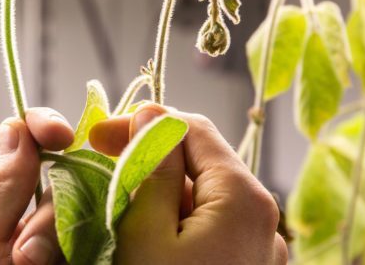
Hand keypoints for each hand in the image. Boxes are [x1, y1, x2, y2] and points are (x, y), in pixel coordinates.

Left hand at [0, 107, 73, 264]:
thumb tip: (16, 127)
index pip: (19, 143)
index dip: (40, 128)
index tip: (60, 135)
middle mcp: (29, 216)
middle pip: (62, 176)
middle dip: (50, 213)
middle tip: (26, 256)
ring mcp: (59, 239)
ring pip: (84, 209)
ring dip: (60, 245)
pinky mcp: (84, 252)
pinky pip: (100, 238)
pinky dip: (87, 250)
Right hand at [90, 104, 287, 264]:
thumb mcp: (145, 234)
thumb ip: (152, 169)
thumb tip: (150, 115)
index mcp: (244, 198)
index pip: (193, 129)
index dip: (143, 124)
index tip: (100, 135)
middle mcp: (265, 218)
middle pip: (201, 163)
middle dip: (152, 159)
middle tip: (103, 167)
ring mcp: (261, 248)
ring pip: (206, 198)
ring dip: (163, 194)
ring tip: (121, 208)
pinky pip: (215, 229)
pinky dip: (181, 223)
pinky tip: (150, 236)